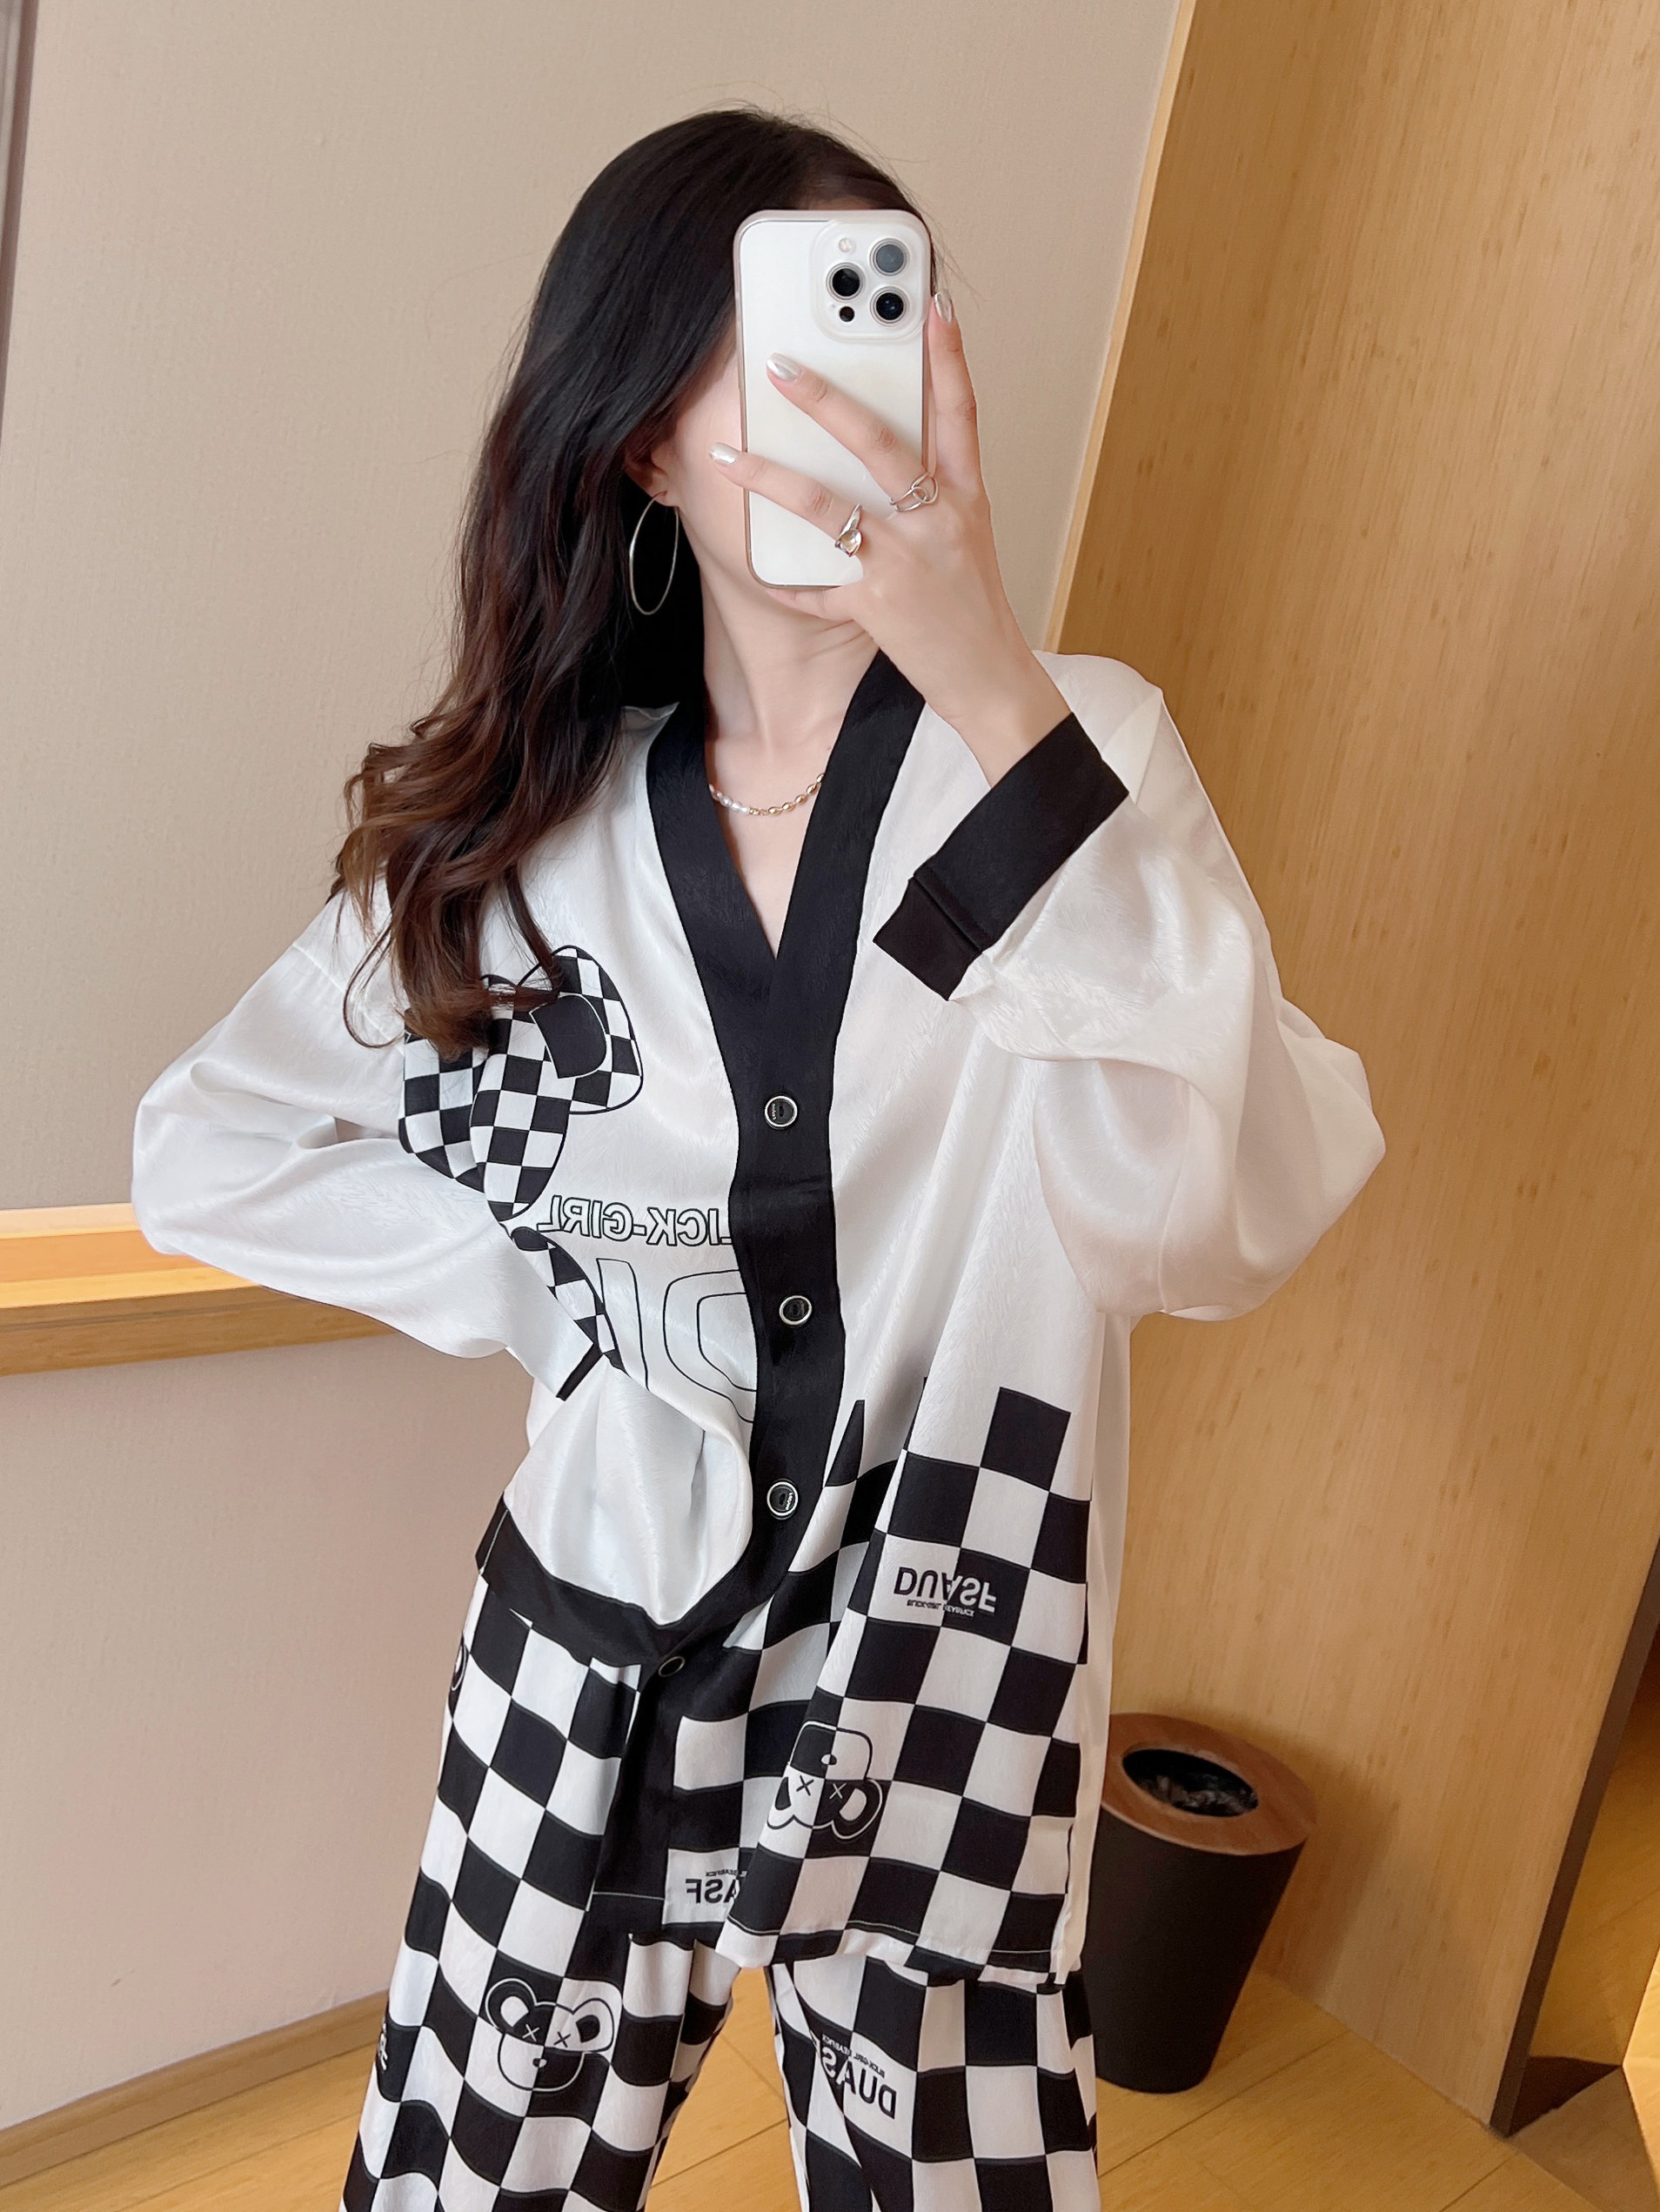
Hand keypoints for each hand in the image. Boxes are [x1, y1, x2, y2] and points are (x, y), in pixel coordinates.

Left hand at [708, 296, 1071, 785]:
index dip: (948, 356)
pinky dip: (787, 581)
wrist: (991, 681)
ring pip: (828, 506)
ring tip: (728, 456)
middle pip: (878, 443)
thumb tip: (883, 455)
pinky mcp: (880, 605)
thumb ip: (932, 495)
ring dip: (770, 478)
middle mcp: (940, 521)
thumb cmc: (972, 610)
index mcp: (966, 498)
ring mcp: (908, 562)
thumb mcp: (967, 539)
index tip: (930, 304)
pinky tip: (757, 569)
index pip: (960, 413)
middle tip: (779, 365)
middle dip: (825, 399)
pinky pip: (819, 587)